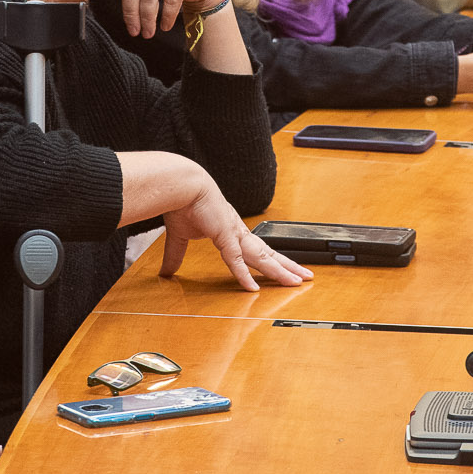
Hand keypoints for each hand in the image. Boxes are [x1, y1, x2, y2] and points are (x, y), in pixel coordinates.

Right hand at [159, 185, 311, 290]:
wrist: (182, 185)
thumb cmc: (183, 203)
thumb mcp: (180, 236)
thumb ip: (176, 256)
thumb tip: (167, 272)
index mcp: (231, 230)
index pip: (256, 250)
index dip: (270, 260)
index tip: (282, 269)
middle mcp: (238, 232)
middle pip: (268, 254)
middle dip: (287, 266)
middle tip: (304, 276)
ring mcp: (235, 234)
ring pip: (263, 257)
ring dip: (280, 270)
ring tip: (297, 281)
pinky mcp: (225, 235)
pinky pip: (236, 260)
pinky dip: (244, 275)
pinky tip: (253, 288)